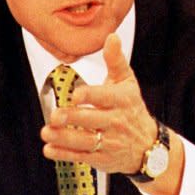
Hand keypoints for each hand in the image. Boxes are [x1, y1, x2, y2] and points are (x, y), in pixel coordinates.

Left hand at [40, 33, 157, 173]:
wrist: (148, 146)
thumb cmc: (132, 108)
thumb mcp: (127, 82)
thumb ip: (116, 60)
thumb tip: (112, 36)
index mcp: (121, 100)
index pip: (104, 97)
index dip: (89, 96)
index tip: (75, 95)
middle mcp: (116, 121)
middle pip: (92, 120)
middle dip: (72, 119)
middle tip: (55, 115)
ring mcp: (109, 142)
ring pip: (85, 141)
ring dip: (63, 138)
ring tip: (46, 132)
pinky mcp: (102, 158)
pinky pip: (81, 157)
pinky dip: (63, 154)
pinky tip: (50, 149)